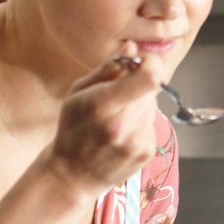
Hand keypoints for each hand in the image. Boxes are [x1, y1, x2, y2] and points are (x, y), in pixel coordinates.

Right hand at [42, 42, 164, 195]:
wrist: (72, 175)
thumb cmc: (71, 129)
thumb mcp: (77, 94)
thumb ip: (106, 69)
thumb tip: (133, 48)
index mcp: (103, 105)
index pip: (150, 77)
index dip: (151, 64)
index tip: (140, 63)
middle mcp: (123, 125)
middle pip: (152, 88)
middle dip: (140, 84)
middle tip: (120, 94)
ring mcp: (137, 142)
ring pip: (152, 106)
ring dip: (139, 105)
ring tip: (116, 118)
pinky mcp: (147, 153)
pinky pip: (152, 124)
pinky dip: (140, 123)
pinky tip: (121, 134)